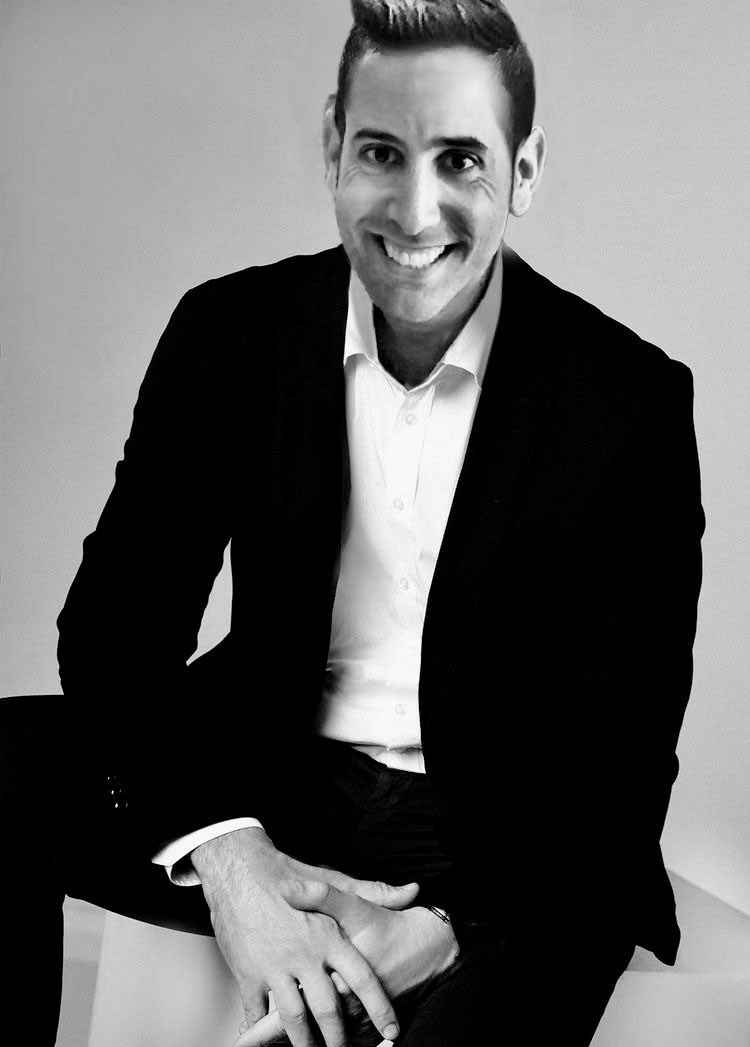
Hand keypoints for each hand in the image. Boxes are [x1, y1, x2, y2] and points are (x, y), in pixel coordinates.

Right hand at [191, 828, 419, 1046]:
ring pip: (295, 1019)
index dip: (379, 1008)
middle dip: (339, 1038)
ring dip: (305, 1043)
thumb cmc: (283, 872)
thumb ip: (372, 891)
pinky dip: (261, 1030)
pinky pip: (257, 1013)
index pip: (361, 979)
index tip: (390, 1030)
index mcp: (328, 936)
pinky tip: (265, 1037)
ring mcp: (274, 967)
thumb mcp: (331, 878)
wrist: (237, 868)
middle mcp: (303, 955)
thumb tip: (410, 892)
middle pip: (328, 1011)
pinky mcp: (248, 974)